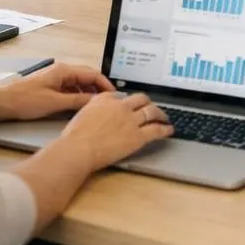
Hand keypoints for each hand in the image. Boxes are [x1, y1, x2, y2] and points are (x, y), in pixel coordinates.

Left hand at [0, 63, 113, 121]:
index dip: (105, 84)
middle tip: (108, 101)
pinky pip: (69, 89)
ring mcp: (54, 79)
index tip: (114, 95)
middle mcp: (61, 71)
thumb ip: (77, 101)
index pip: (92, 73)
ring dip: (88, 93)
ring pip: (78, 84)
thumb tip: (96, 102)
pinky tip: (80, 107)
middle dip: (98, 88)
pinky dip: (77, 96)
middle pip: (86, 77)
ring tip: (97, 106)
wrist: (1, 103)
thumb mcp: (55, 103)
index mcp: (64, 70)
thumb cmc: (25, 100)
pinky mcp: (49, 87)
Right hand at [58, 92, 173, 171]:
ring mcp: (131, 120)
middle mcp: (121, 106)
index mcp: (106, 99)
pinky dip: (165, 129)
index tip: (133, 104)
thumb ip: (95, 108)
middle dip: (148, 103)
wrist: (79, 148)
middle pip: (141, 99)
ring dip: (160, 114)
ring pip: (151, 112)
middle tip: (152, 107)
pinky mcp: (137, 136)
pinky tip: (169, 130)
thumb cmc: (75, 136)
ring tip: (164, 117)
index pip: (123, 96)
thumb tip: (101, 111)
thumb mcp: (83, 113)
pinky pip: (156, 130)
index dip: (130, 101)